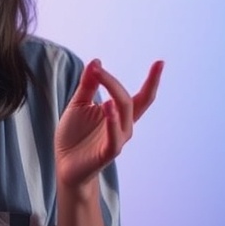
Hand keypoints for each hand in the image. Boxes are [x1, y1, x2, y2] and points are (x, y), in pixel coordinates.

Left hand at [54, 59, 163, 188]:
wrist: (64, 164)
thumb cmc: (74, 134)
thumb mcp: (78, 104)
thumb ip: (88, 85)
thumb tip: (96, 61)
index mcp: (118, 114)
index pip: (140, 97)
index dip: (152, 81)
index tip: (160, 62)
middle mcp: (122, 126)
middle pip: (128, 102)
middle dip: (113, 83)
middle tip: (97, 68)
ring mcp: (116, 141)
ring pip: (124, 118)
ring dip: (116, 99)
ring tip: (104, 82)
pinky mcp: (106, 154)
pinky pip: (114, 139)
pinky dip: (112, 123)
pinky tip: (107, 107)